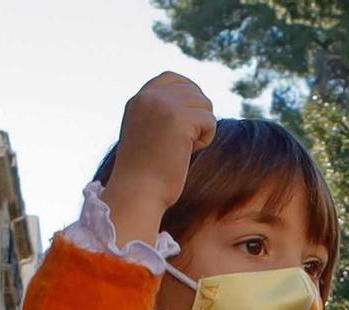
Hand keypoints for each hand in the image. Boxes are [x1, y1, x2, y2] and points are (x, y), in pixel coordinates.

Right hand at [102, 73, 216, 245]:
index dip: (190, 95)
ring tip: (183, 148)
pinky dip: (205, 139)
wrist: (138, 191)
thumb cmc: (147, 173)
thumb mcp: (148, 133)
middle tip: (184, 141)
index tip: (190, 120)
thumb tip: (195, 101)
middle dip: (198, 116)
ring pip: (204, 105)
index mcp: (138, 99)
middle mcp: (148, 96)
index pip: (173, 78)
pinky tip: (188, 152)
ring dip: (202, 128)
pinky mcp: (178, 118)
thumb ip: (162, 114)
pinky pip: (210, 120)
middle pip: (194, 91)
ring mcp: (162, 105)